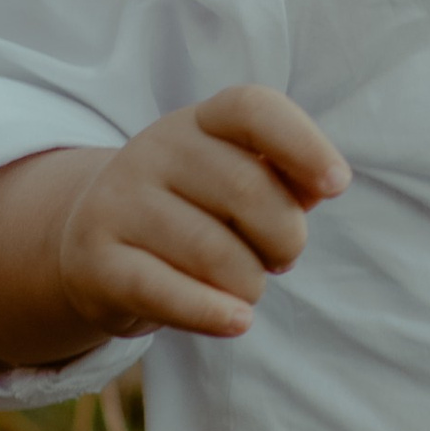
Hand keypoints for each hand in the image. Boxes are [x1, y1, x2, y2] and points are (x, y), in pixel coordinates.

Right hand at [0, 86, 347, 371]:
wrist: (92, 247)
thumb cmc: (194, 213)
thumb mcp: (236, 183)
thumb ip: (286, 180)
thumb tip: (321, 186)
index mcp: (199, 122)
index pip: (253, 108)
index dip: (304, 144)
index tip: (337, 185)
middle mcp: (154, 149)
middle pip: (249, 191)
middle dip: (286, 239)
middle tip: (280, 257)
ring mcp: (119, 203)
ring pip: (215, 253)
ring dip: (250, 284)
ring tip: (245, 286)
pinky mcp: (98, 262)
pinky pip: (165, 291)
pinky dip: (211, 313)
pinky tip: (237, 321)